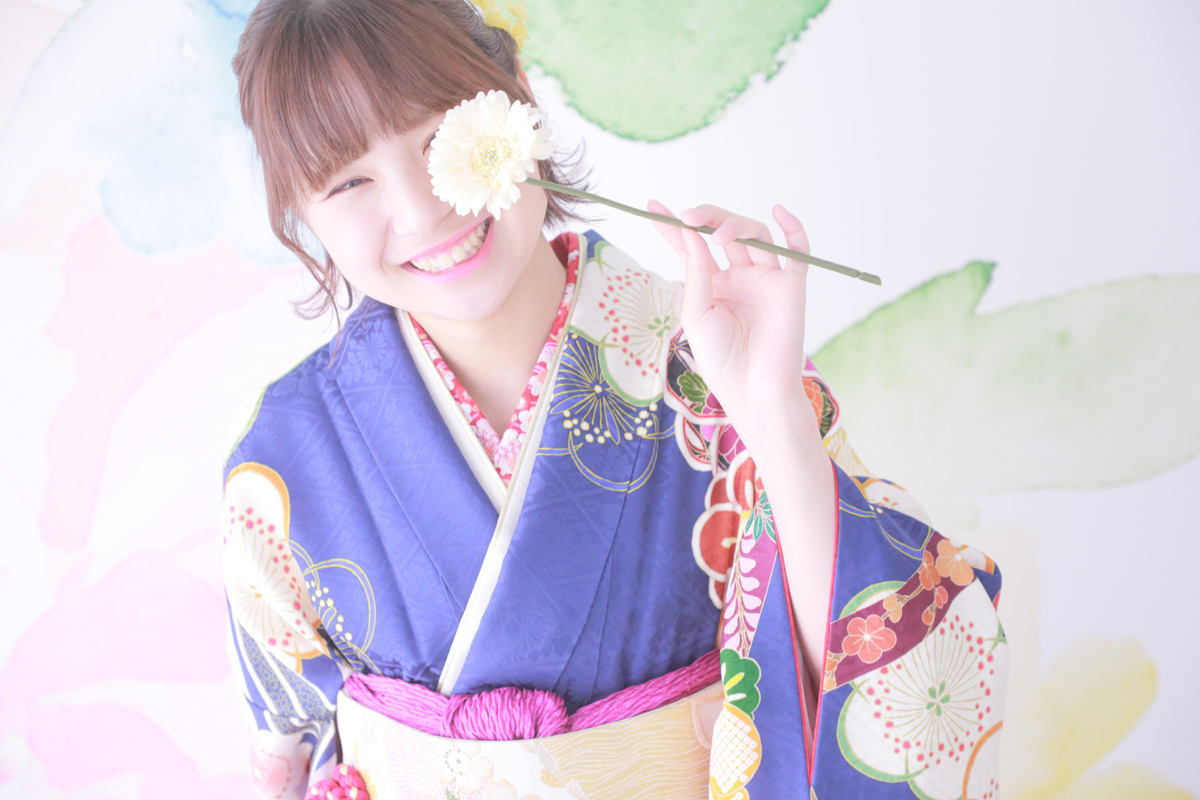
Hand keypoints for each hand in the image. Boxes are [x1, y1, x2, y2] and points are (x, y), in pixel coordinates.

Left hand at [648, 200, 811, 445]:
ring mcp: (766, 279)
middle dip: (707, 219)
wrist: (752, 389)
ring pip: (755, 235)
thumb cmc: (721, 359)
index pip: (692, 247)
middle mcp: (739, 277)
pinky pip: (798, 252)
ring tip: (717, 236)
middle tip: (688, 217)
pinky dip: (793, 229)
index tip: (653, 207)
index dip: (673, 226)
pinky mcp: (791, 287)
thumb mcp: (696, 313)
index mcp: (713, 285)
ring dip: (735, 226)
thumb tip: (691, 233)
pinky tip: (778, 211)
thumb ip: (696, 273)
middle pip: (725, 232)